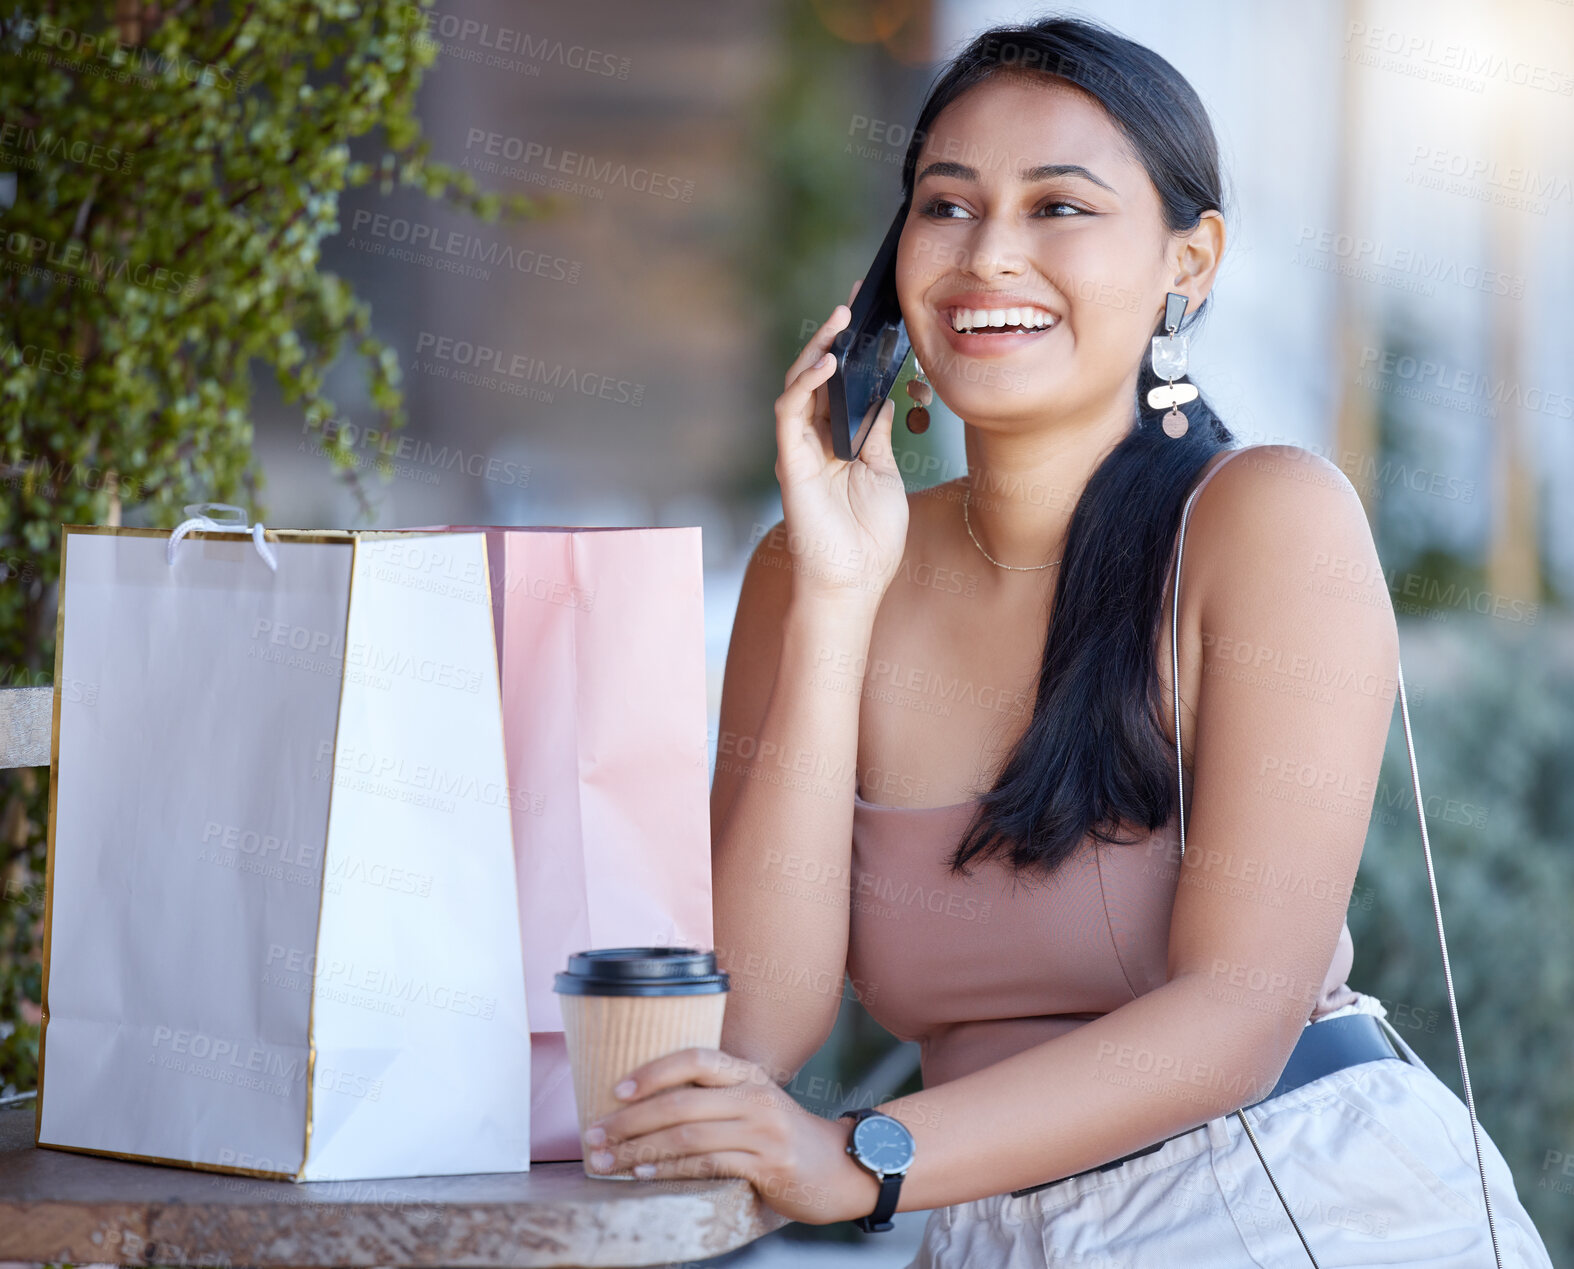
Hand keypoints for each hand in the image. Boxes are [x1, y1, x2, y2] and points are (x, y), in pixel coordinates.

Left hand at [581, 1046, 881, 1225]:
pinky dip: (669, 1169)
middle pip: (680, 1101)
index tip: (615, 1090)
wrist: (843, 1169)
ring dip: (638, 1149)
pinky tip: (643, 1174)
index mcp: (747, 1075)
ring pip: (687, 1135)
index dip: (652, 1071)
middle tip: (593, 1134)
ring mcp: (763, 1131)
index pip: (694, 1059)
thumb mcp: (754, 1106)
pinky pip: (707, 1164)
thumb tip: (647, 1106)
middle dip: (628, 1120)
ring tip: (606, 1159)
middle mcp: (754, 1096)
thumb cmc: (784, 1138)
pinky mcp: (768, 1165)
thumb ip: (714, 1100)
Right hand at [772, 278, 909, 608]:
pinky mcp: (790, 462)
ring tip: (840, 320)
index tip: (873, 313)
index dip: (852, 349)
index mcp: (837, 441)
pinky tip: (827, 364)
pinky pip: (790, 412)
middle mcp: (813, 440)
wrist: (854, 583)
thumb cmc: (870, 539)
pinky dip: (806, 385)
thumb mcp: (883, 472)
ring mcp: (799, 449)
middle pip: (818, 375)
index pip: (841, 383)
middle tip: (855, 301)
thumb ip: (875, 432)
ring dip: (818, 350)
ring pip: (799, 385)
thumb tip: (883, 392)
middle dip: (834, 337)